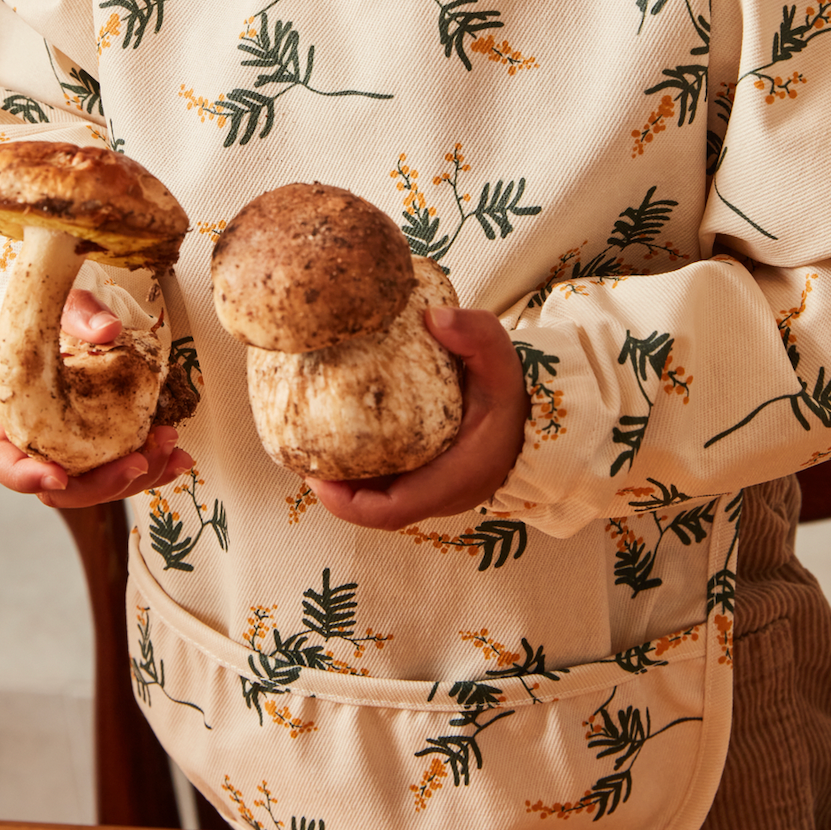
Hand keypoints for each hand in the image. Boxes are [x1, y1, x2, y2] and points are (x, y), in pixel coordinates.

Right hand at [0, 289, 193, 508]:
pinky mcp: (104, 451)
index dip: (27, 477)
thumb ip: (77, 316)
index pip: (4, 463)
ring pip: (101, 486)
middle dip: (104, 483)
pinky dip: (156, 467)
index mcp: (6, 422)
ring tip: (171, 447)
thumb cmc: (49, 324)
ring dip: (140, 475)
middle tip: (140, 462)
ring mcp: (73, 454)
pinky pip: (127, 469)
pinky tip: (180, 457)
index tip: (58, 475)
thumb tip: (109, 329)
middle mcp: (38, 447)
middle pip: (63, 488)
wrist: (66, 330)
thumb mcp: (56, 310)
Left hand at [307, 306, 528, 531]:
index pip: (392, 511)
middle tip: (298, 453)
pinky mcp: (426, 477)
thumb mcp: (501, 359)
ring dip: (341, 479)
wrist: (532, 414)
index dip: (347, 502)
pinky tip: (333, 434)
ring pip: (376, 497)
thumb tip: (433, 318)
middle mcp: (440, 492)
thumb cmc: (514, 392)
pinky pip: (384, 482)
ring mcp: (432, 489)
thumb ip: (476, 335)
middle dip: (332, 489)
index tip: (314, 479)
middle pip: (373, 507)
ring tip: (305, 443)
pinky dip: (357, 466)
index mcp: (456, 477)